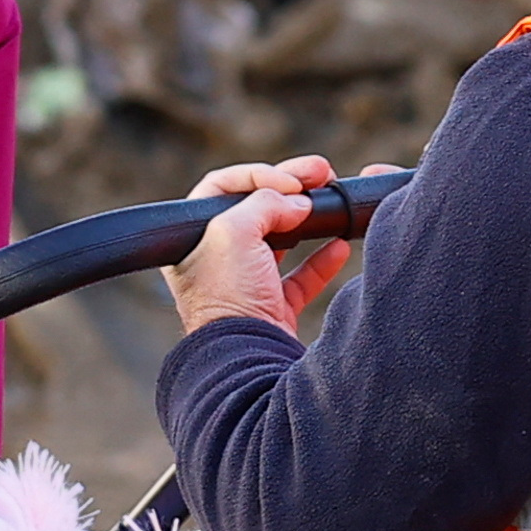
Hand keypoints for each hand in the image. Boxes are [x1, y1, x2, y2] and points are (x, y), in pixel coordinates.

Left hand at [166, 155, 356, 335]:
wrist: (245, 357)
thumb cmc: (226, 296)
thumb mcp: (234, 232)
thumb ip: (265, 203)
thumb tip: (296, 202)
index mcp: (190, 240)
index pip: (222, 188)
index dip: (258, 175)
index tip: (290, 181)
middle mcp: (212, 262)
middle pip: (254, 210)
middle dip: (291, 190)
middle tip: (322, 174)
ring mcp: (242, 285)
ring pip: (278, 242)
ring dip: (307, 221)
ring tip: (332, 202)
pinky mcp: (270, 309)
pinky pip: (300, 278)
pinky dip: (322, 260)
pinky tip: (340, 246)